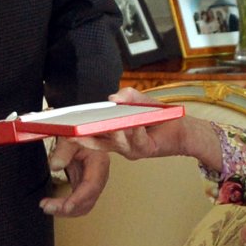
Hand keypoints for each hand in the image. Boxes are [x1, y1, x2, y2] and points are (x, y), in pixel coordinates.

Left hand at [41, 138, 110, 216]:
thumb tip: (55, 166)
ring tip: (47, 207)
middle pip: (88, 200)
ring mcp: (93, 184)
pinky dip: (66, 208)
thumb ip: (63, 151)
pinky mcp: (85, 187)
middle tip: (47, 207)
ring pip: (83, 206)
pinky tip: (53, 206)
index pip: (91, 186)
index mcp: (100, 163)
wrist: (82, 136)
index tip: (66, 207)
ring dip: (66, 211)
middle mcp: (99, 176)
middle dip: (68, 208)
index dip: (79, 199)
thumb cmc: (80, 135)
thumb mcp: (71, 138)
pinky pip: (78, 203)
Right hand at [72, 87, 221, 171]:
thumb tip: (113, 98)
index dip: (76, 131)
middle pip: (97, 142)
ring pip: (117, 143)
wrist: (182, 128)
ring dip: (114, 132)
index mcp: (112, 133)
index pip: (90, 133)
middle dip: (84, 138)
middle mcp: (118, 143)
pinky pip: (137, 142)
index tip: (63, 127)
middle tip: (73, 132)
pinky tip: (135, 123)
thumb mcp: (140, 101)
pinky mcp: (145, 150)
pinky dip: (136, 132)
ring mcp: (130, 148)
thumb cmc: (158, 116)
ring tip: (110, 123)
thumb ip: (127, 95)